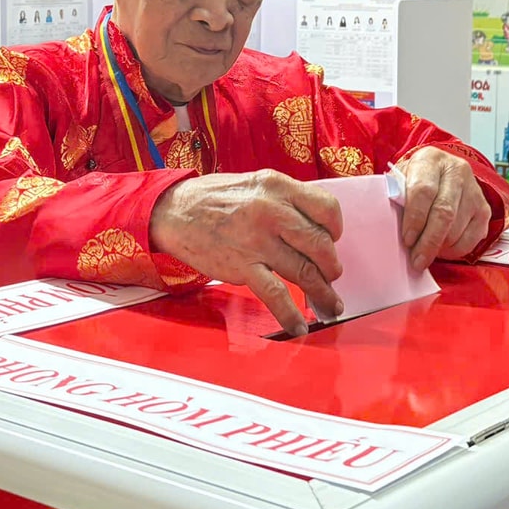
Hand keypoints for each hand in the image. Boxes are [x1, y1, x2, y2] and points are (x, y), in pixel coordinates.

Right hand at [149, 170, 342, 335]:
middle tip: (331, 276)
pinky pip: (276, 295)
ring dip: (322, 293)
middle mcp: (271, 210)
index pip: (327, 209)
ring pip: (305, 272)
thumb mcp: (254, 184)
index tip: (332, 240)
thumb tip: (312, 228)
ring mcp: (257, 240)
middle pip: (320, 244)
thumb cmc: (213, 198)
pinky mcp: (242, 266)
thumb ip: (284, 200)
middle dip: (331, 266)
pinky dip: (291, 314)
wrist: (172, 212)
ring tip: (329, 305)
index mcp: (277, 186)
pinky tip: (299, 324)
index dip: (335, 229)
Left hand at [395, 147, 492, 269]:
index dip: (415, 218)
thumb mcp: (401, 181)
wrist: (440, 173)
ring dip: (440, 248)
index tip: (407, 239)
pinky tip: (442, 249)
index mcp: (430, 160)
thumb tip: (392, 231)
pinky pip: (472, 238)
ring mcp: (474, 190)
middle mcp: (457, 171)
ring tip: (425, 253)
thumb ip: (398, 200)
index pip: (423, 190)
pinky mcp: (484, 209)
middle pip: (444, 212)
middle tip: (417, 260)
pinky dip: (455, 250)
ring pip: (458, 228)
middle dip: (428, 242)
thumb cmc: (415, 180)